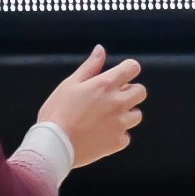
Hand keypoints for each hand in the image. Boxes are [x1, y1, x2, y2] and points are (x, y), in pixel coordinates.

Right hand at [39, 46, 146, 166]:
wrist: (54, 145)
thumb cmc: (57, 113)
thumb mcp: (70, 84)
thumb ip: (90, 66)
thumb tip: (100, 50)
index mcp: (105, 85)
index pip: (132, 68)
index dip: (128, 69)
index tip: (121, 75)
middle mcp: (117, 102)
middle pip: (141, 91)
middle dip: (130, 92)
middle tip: (113, 97)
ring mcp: (120, 123)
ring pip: (137, 115)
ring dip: (127, 114)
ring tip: (107, 117)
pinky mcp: (118, 142)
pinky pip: (126, 136)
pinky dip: (118, 135)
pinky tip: (103, 134)